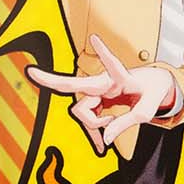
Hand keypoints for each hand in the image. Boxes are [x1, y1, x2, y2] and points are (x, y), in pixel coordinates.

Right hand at [26, 35, 176, 148]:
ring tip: (111, 130)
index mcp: (121, 76)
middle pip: (74, 86)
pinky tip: (100, 145)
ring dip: (93, 126)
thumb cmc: (152, 93)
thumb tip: (105, 139)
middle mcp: (104, 82)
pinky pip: (87, 120)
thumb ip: (126, 123)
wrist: (152, 88)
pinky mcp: (95, 101)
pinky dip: (94, 133)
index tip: (94, 38)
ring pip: (82, 113)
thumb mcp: (147, 111)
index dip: (104, 52)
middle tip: (31, 72)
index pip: (112, 64)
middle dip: (50, 80)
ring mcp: (97, 92)